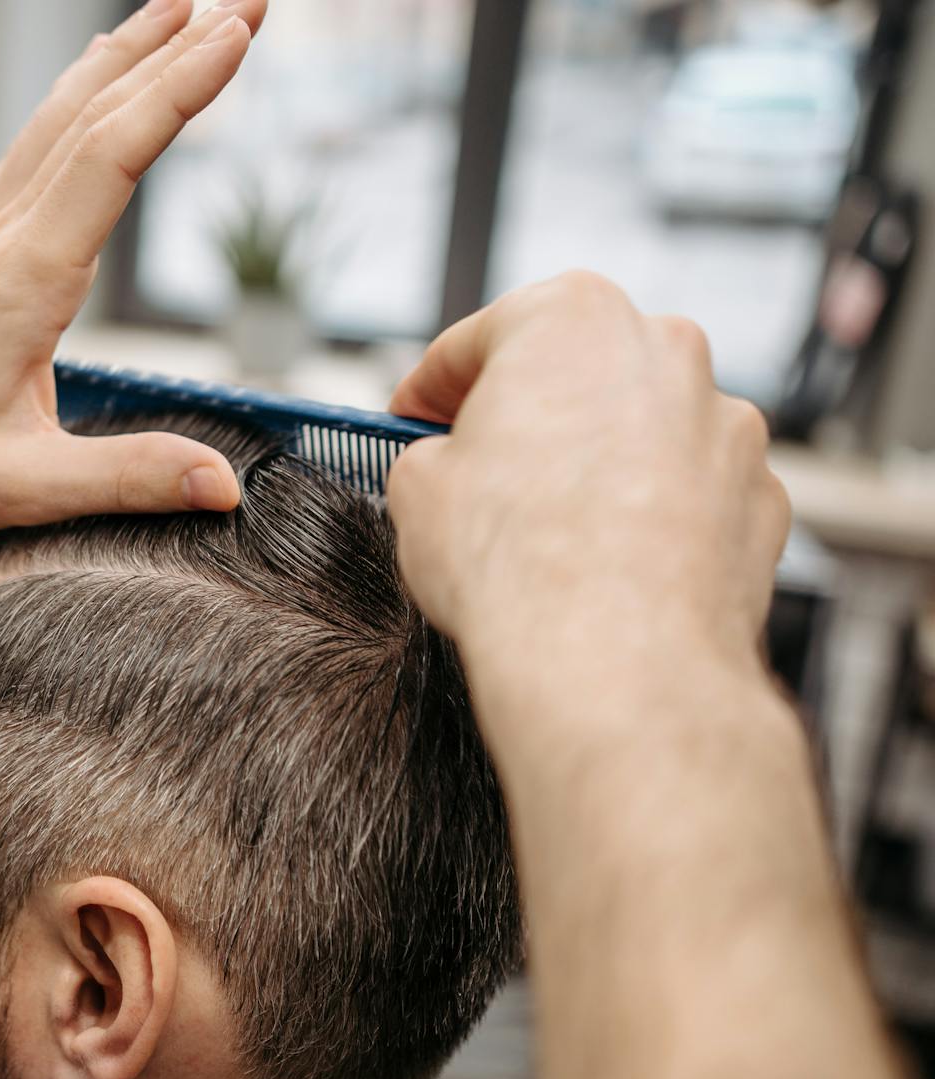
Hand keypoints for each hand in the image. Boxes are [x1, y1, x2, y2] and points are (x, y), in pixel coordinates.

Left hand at [0, 0, 264, 541]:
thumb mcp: (22, 485)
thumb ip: (125, 477)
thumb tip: (222, 483)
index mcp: (19, 284)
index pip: (108, 159)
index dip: (175, 92)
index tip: (234, 38)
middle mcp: (0, 238)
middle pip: (94, 116)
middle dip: (176, 50)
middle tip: (249, 1)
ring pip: (62, 117)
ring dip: (130, 55)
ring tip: (189, 6)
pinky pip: (38, 143)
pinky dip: (85, 91)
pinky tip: (104, 67)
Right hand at [384, 271, 790, 680]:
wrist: (613, 663)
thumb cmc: (519, 567)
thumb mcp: (417, 490)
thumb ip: (434, 456)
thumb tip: (450, 470)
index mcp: (570, 318)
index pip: (477, 341)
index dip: (429, 389)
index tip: (415, 422)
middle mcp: (664, 352)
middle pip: (573, 372)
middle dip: (527, 417)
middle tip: (479, 472)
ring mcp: (725, 425)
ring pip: (641, 430)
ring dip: (595, 465)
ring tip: (547, 532)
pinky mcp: (760, 497)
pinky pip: (690, 492)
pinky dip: (651, 517)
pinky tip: (608, 565)